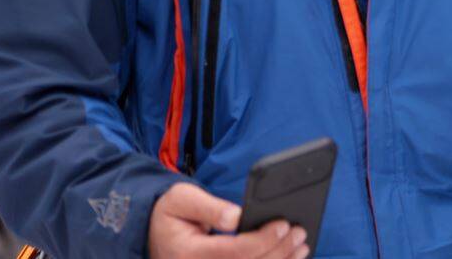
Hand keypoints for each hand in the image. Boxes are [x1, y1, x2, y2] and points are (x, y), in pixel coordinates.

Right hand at [148, 183, 307, 258]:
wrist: (150, 234)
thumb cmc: (169, 214)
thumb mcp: (181, 199)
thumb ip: (210, 208)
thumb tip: (237, 217)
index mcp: (188, 253)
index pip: (233, 252)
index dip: (261, 240)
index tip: (282, 224)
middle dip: (278, 251)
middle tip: (299, 233)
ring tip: (300, 246)